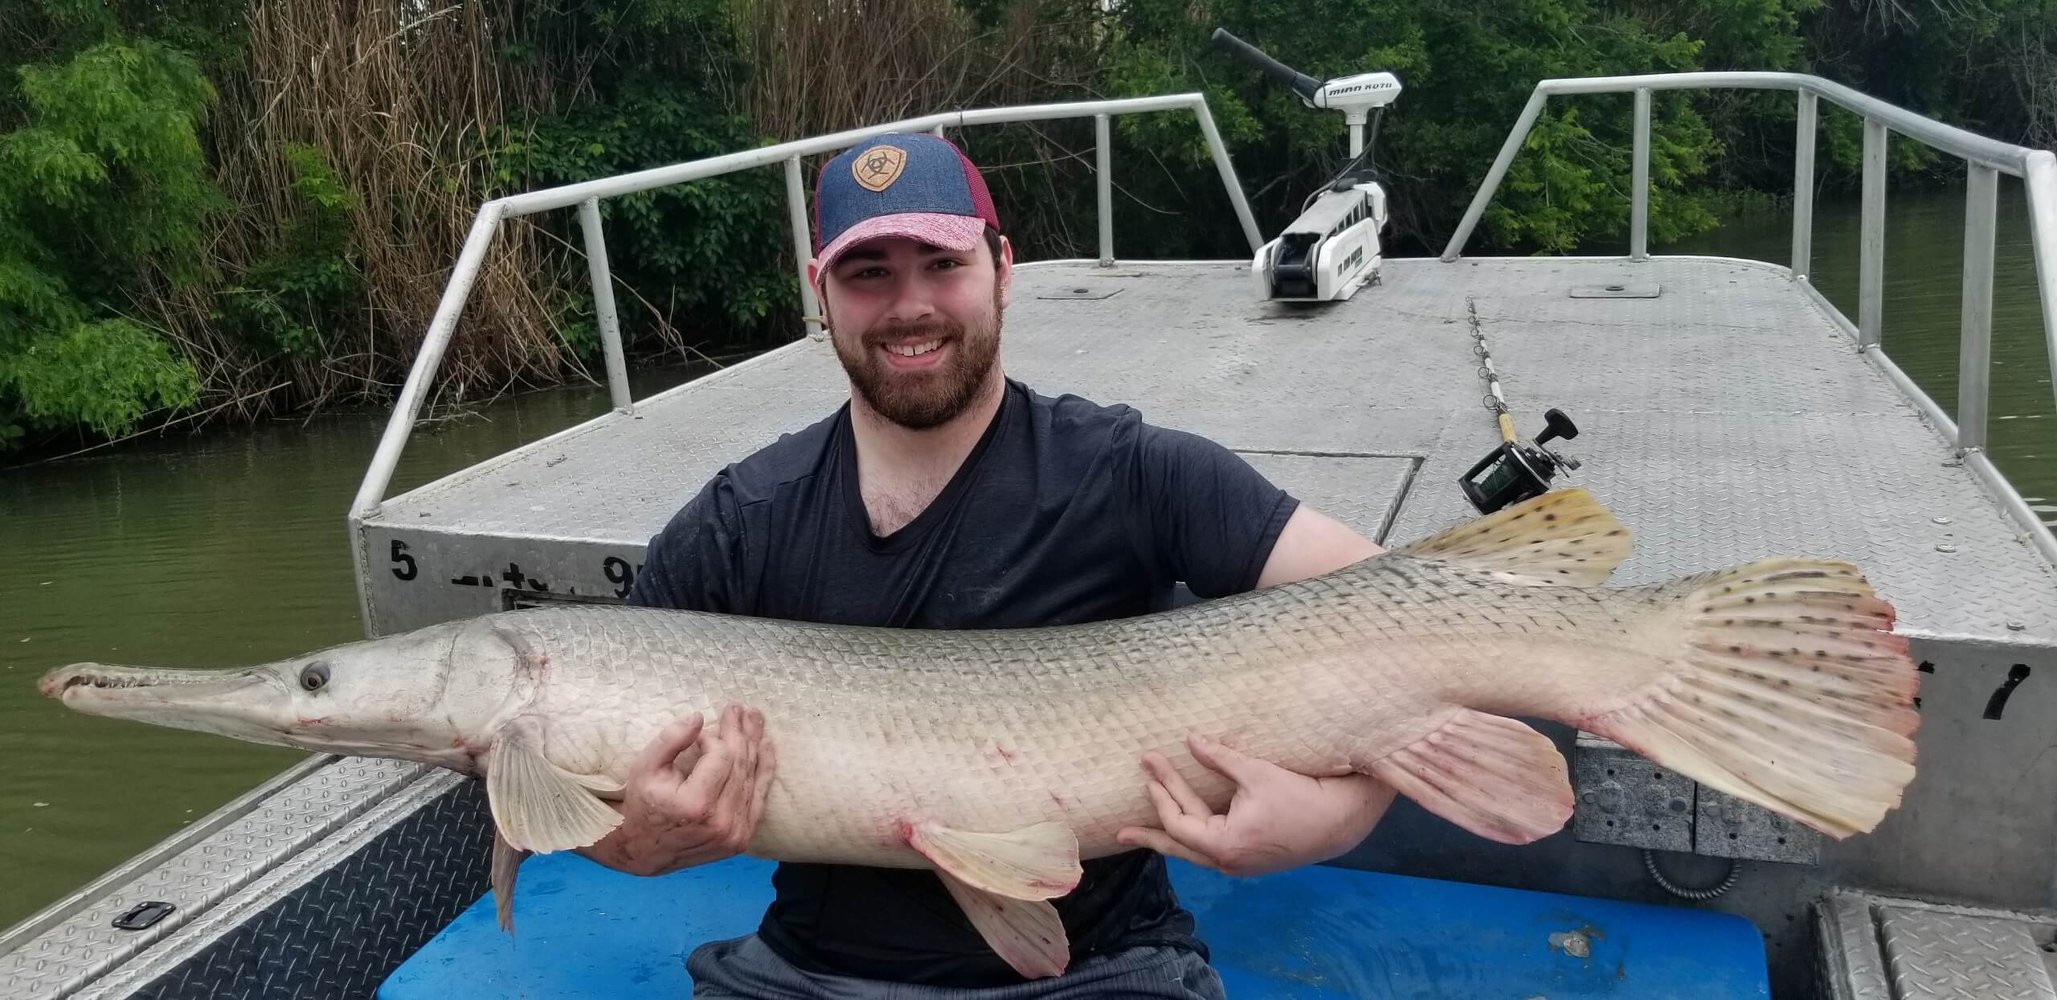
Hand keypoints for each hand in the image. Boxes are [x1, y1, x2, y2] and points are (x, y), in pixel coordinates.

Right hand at [579, 703, 774, 876]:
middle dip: (740, 732)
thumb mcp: (646, 767)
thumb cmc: (643, 803)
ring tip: (754, 718)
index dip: (712, 739)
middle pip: (739, 765)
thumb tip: (698, 716)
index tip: (699, 735)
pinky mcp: (742, 838)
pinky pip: (759, 798)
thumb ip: (671, 739)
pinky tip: (766, 746)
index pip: (720, 757)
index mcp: (696, 805)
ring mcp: (735, 833)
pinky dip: (764, 770)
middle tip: (738, 708)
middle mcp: (721, 822)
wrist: (644, 849)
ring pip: (752, 778)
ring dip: (754, 744)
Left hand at [1114, 734, 1394, 876]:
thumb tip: (1191, 739)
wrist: (1342, 820)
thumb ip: (1219, 758)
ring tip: (1140, 838)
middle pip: (1179, 846)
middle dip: (1151, 831)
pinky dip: (1192, 841)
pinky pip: (1210, 852)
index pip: (1179, 822)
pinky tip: (1181, 835)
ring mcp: (1240, 866)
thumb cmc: (1301, 795)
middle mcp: (1229, 863)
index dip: (1162, 794)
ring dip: (1168, 840)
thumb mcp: (1256, 773)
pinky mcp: (1250, 861)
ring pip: (1194, 854)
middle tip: (1120, 828)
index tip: (1151, 768)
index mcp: (1226, 845)